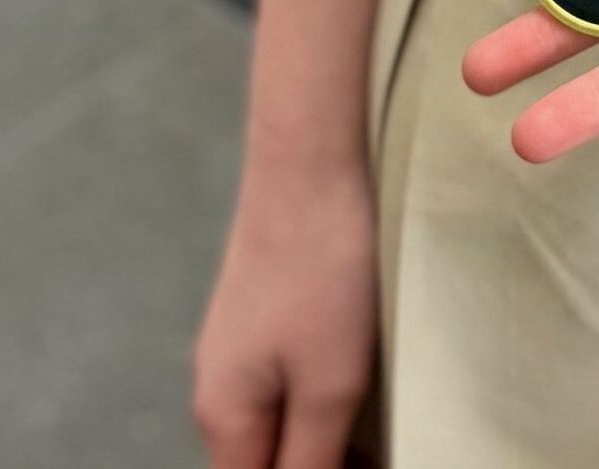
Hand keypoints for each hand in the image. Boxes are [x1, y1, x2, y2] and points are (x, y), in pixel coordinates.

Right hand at [191, 155, 378, 468]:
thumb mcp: (328, 387)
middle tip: (379, 451)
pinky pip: (286, 388)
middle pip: (262, 464)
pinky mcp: (263, 317)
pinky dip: (321, 405)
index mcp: (223, 419)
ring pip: (278, 427)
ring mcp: (238, 350)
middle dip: (319, 468)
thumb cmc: (322, 274)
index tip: (361, 463)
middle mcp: (219, 392)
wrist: (308, 161)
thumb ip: (308, 466)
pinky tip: (362, 394)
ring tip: (379, 435)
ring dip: (324, 444)